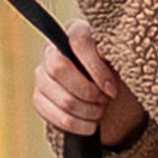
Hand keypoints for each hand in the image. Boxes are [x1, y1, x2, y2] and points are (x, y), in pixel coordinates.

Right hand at [35, 19, 145, 149]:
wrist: (105, 94)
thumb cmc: (113, 71)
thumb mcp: (118, 61)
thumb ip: (111, 53)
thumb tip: (102, 51)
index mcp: (73, 32)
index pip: (78, 42)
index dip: (96, 68)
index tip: (112, 89)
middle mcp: (51, 50)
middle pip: (58, 68)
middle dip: (88, 91)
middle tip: (105, 99)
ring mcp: (42, 76)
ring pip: (63, 99)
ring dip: (89, 111)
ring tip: (101, 110)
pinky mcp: (39, 99)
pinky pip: (58, 117)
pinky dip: (80, 125)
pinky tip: (91, 123)